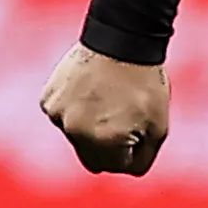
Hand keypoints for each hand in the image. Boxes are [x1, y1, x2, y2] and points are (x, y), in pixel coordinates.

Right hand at [39, 43, 170, 174]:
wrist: (122, 38)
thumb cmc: (145, 83)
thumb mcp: (159, 127)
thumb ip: (142, 158)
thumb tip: (124, 169)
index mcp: (104, 141)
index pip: (119, 166)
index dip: (133, 148)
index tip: (139, 125)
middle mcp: (76, 131)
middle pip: (93, 159)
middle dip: (108, 145)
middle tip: (122, 116)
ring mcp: (58, 115)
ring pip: (76, 137)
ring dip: (90, 126)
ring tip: (107, 97)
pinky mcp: (48, 100)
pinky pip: (63, 117)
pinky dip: (75, 109)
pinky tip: (90, 89)